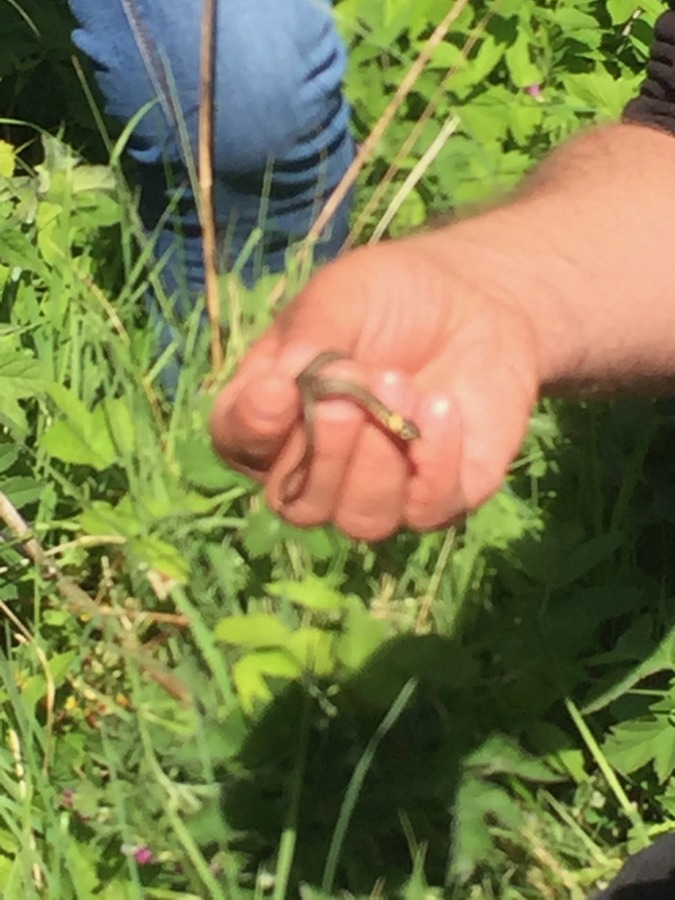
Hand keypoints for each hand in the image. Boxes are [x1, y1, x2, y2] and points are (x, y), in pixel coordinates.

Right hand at [210, 233, 540, 541]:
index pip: (239, 443)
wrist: (477, 298)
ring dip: (379, 458)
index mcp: (275, 415)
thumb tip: (287, 385)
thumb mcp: (340, 299)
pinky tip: (443, 406)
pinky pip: (426, 511)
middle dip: (325, 449)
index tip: (279, 390)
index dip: (253, 427)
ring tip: (402, 385)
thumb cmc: (391, 298)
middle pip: (296, 502)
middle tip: (351, 390)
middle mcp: (318, 467)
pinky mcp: (439, 499)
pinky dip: (434, 462)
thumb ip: (308, 342)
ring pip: (360, 519)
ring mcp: (378, 491)